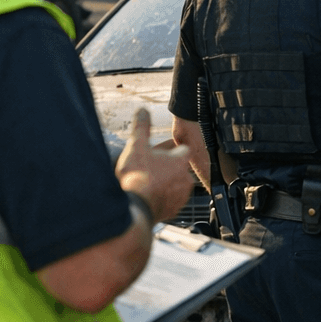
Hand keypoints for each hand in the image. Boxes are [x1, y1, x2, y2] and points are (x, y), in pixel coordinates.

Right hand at [116, 108, 193, 222]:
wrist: (135, 208)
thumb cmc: (137, 177)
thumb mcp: (136, 146)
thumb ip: (141, 127)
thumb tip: (143, 111)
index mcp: (180, 161)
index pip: (182, 150)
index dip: (170, 150)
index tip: (159, 151)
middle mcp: (185, 178)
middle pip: (178, 168)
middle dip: (166, 167)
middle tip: (148, 168)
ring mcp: (181, 196)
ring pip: (175, 185)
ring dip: (165, 183)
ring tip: (147, 183)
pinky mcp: (174, 211)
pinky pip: (170, 201)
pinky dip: (162, 198)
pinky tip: (148, 196)